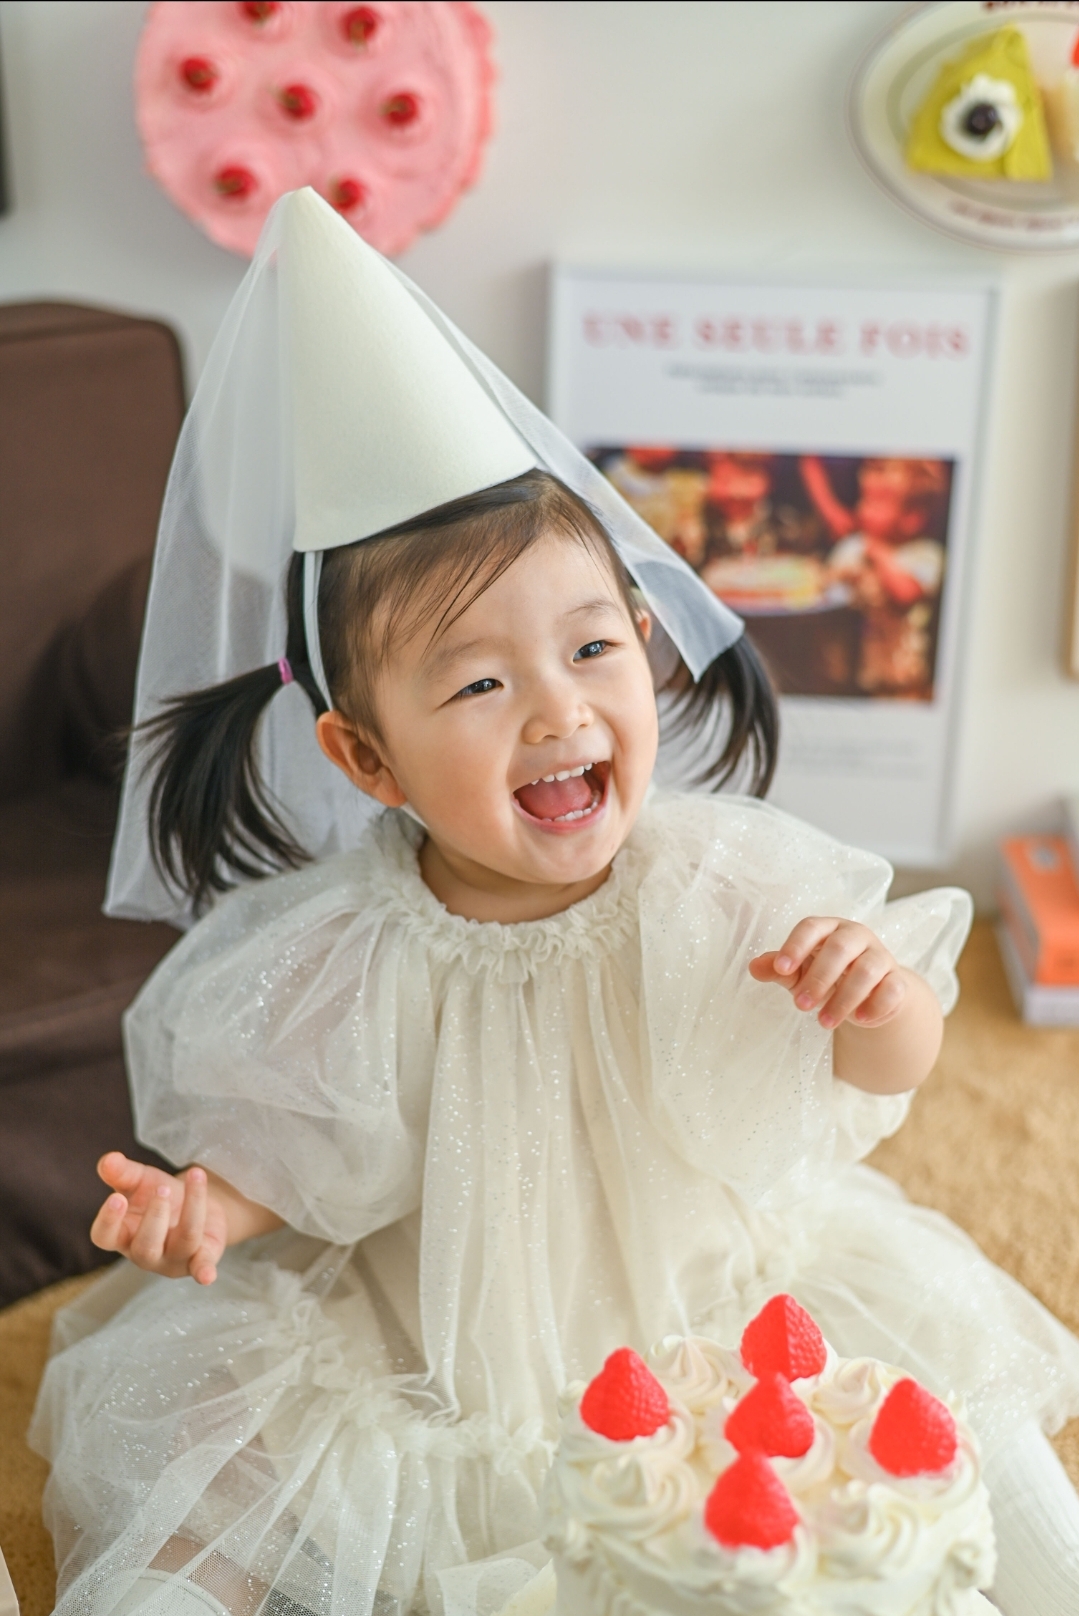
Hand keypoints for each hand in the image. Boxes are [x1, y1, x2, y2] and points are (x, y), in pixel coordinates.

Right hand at [91, 1151, 226, 1284]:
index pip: (104, 1237)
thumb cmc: (160, 1195)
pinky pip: (201, 1267)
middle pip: (145, 1246)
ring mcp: (173, 1260)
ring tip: (194, 1176)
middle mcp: (146, 1254)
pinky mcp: (200, 1259)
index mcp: (123, 1235)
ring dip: (191, 1208)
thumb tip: (108, 1160)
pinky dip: (204, 1272)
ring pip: (183, 1241)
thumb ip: (122, 1172)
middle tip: (161, 1189)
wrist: (196, 1202)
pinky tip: (207, 1277)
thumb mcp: (140, 1180)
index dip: (108, 1221)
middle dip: (154, 1217)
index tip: (117, 1198)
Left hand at [749, 917, 904, 1030]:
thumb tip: (754, 967)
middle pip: (840, 947)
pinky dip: (876, 1005)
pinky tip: (859, 1019)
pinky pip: (892, 989)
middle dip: (818, 977)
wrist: (868, 995)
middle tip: (800, 1006)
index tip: (780, 969)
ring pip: (867, 970)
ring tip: (823, 1023)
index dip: (795, 946)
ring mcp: (880, 957)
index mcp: (829, 929)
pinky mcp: (898, 981)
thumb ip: (778, 970)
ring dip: (843, 998)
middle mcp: (857, 936)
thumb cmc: (827, 977)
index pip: (811, 927)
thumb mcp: (799, 973)